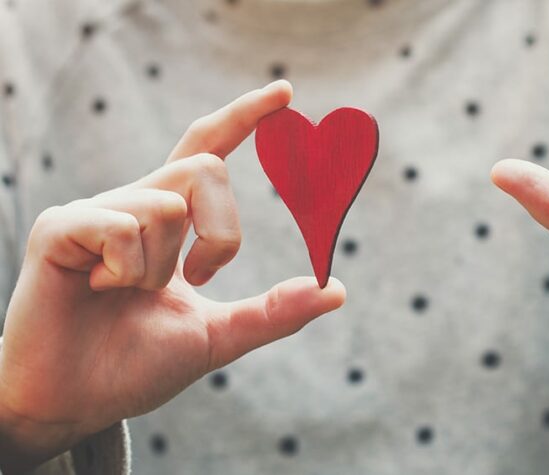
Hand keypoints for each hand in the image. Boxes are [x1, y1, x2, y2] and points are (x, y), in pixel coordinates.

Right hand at [0, 80, 345, 472]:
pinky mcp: (60, 227)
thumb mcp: (218, 336)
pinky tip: (96, 289)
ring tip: (125, 293)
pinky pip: (122, 224)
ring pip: (167, 203)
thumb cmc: (136, 366)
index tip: (286, 93)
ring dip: (162, 267)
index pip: (209, 151)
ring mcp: (96, 212)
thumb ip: (274, 312)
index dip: (245, 118)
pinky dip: (125, 269)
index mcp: (170, 220)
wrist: (75, 402)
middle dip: (222, 231)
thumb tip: (337, 289)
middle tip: (200, 278)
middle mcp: (136, 203)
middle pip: (205, 168)